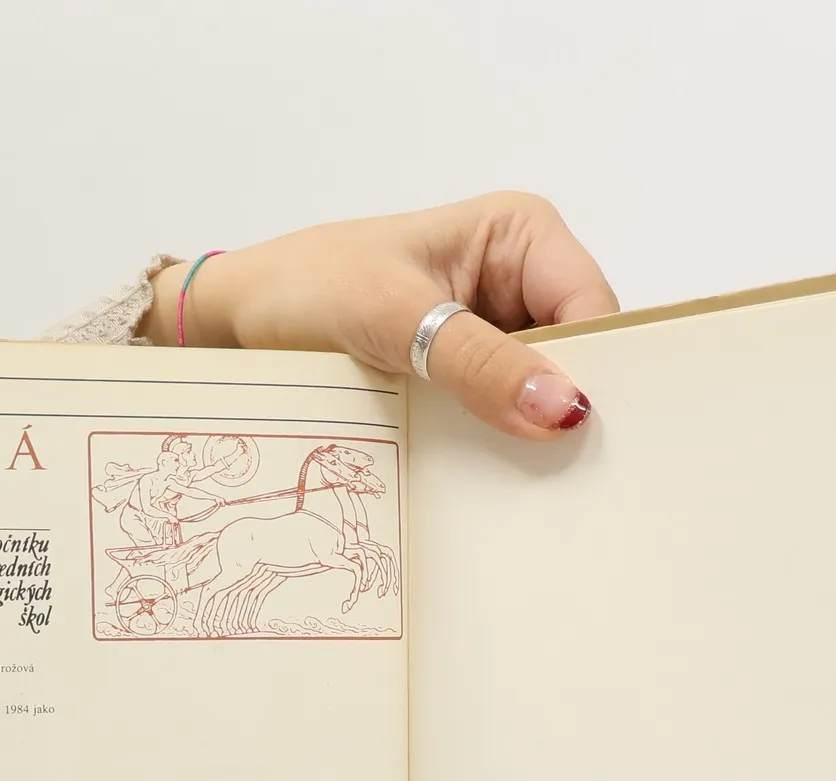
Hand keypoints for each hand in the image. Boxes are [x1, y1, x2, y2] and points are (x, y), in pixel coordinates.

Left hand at [143, 192, 618, 440]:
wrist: (237, 323)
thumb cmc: (305, 288)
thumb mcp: (393, 318)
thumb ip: (479, 364)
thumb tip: (563, 408)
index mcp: (522, 234)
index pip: (594, 309)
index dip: (599, 373)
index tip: (585, 439)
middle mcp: (520, 282)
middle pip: (580, 358)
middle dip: (566, 412)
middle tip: (564, 480)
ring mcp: (495, 337)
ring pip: (543, 399)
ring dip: (529, 441)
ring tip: (527, 490)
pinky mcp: (467, 382)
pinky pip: (503, 422)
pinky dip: (498, 452)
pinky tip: (492, 484)